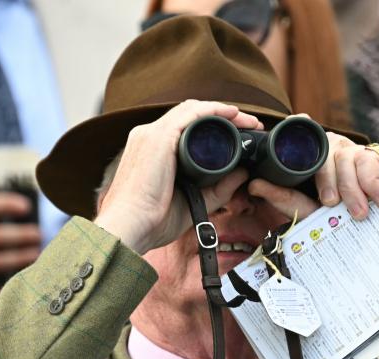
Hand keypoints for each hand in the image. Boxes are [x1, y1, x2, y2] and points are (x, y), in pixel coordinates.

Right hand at [94, 100, 262, 253]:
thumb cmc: (151, 222)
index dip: (214, 127)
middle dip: (223, 116)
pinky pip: (191, 114)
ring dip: (223, 111)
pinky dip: (214, 111)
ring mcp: (151, 134)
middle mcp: (149, 137)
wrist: (128, 228)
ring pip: (192, 110)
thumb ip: (218, 189)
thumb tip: (243, 172)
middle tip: (250, 125)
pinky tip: (232, 114)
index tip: (240, 134)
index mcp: (152, 151)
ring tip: (248, 121)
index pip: (185, 127)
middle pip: (191, 115)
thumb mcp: (194, 202)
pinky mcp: (158, 138)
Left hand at [248, 127, 378, 219]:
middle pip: (339, 157)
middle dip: (345, 187)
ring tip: (367, 209)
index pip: (314, 150)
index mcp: (316, 155)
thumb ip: (280, 196)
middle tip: (349, 212)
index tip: (328, 200)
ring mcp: (360, 149)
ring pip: (361, 157)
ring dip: (365, 184)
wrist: (356, 221)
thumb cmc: (326, 211)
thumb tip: (254, 184)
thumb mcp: (303, 207)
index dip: (322, 173)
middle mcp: (337, 147)